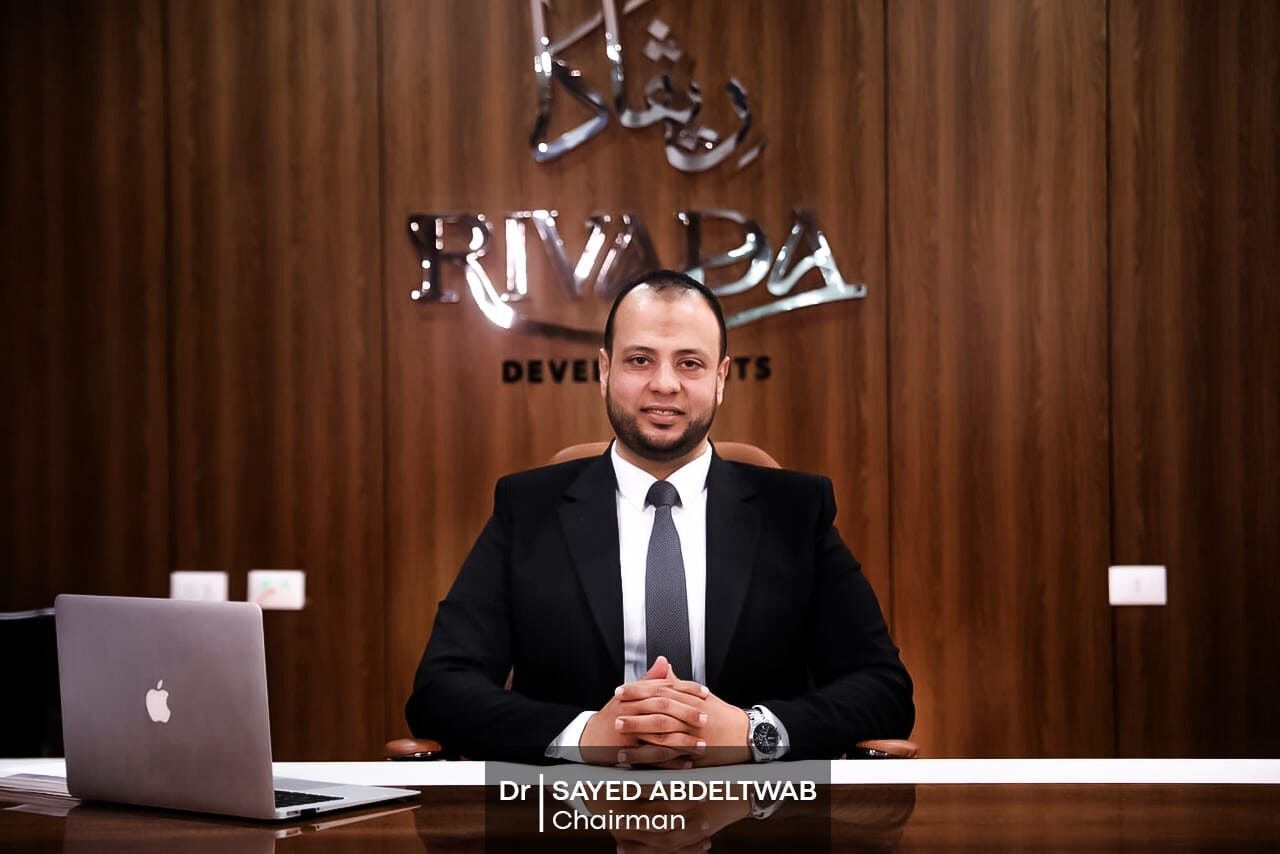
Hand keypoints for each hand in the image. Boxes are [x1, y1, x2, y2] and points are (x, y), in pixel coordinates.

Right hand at [579, 657, 709, 765]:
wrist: (589, 738)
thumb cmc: (612, 715)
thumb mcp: (629, 695)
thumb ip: (649, 679)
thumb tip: (664, 661)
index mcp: (634, 694)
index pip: (663, 688)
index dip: (686, 689)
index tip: (705, 693)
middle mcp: (630, 709)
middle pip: (662, 708)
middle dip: (686, 712)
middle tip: (705, 718)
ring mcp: (628, 731)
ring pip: (660, 733)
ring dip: (683, 739)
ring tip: (702, 744)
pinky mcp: (627, 751)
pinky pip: (653, 756)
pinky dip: (671, 761)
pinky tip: (687, 762)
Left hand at [616, 677, 749, 767]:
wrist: (745, 735)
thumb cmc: (722, 715)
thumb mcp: (701, 695)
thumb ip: (679, 683)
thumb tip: (664, 667)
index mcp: (691, 698)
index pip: (660, 690)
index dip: (639, 690)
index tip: (620, 690)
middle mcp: (692, 714)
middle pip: (658, 708)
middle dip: (635, 709)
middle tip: (615, 709)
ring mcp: (693, 733)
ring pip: (661, 731)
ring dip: (638, 730)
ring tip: (619, 730)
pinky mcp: (693, 752)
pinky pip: (668, 753)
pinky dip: (650, 754)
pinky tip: (634, 755)